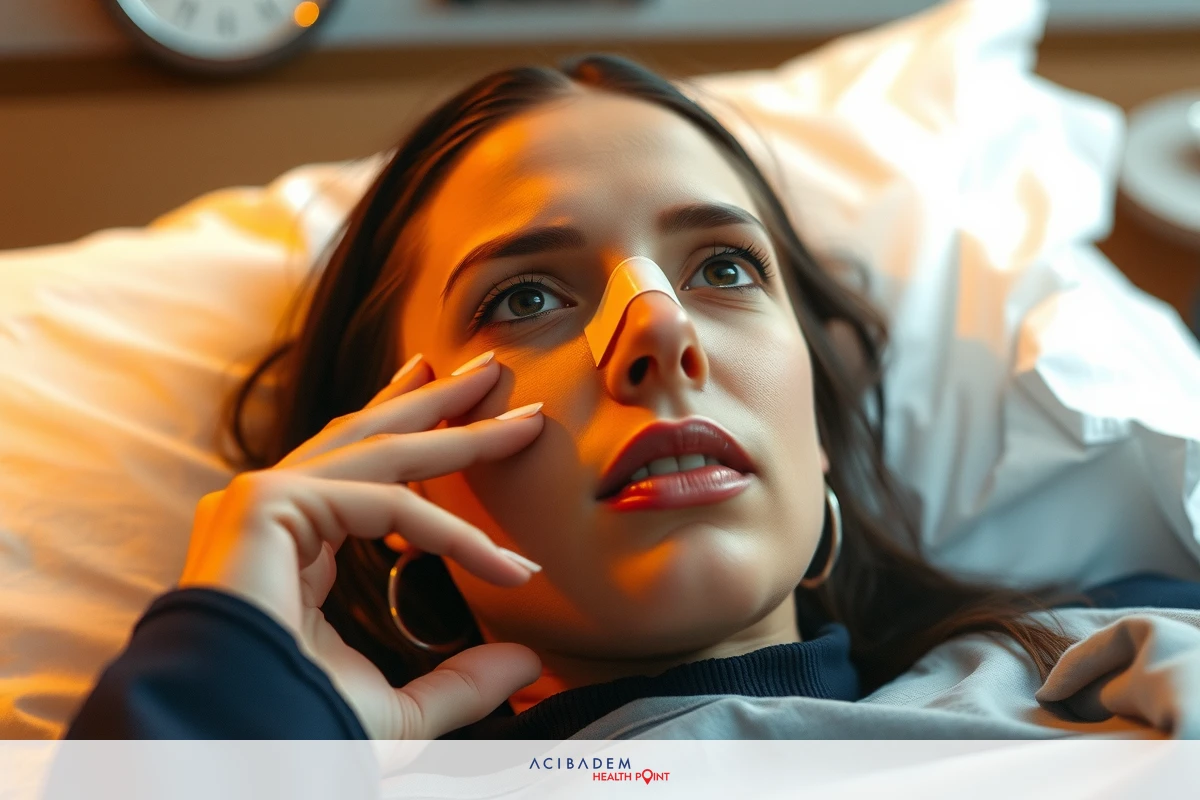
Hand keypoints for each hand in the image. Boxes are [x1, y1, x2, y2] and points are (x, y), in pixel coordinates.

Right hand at [179, 352, 544, 738]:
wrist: (232, 754)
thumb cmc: (297, 730)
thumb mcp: (397, 708)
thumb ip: (460, 683)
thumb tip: (527, 662)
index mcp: (288, 541)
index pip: (363, 476)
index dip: (435, 467)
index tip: (499, 470)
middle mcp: (271, 509)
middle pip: (370, 437)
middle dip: (436, 402)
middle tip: (490, 373)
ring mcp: (263, 500)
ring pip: (380, 449)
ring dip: (449, 419)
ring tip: (501, 388)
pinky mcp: (266, 504)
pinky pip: (384, 505)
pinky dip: (449, 531)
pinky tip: (504, 560)